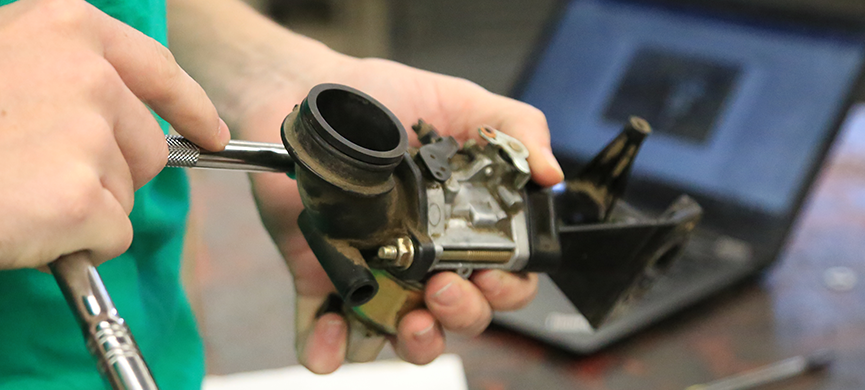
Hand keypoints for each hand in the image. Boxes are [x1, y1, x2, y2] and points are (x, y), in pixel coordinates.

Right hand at [0, 0, 227, 274]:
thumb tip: (107, 127)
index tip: (208, 134)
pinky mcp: (80, 199)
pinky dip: (70, 245)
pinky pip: (107, 238)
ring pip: (124, 199)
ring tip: (2, 193)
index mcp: (72, 28)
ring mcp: (90, 136)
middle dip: (106, 175)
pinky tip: (10, 222)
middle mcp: (94, 75)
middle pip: (146, 149)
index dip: (190, 110)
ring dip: (78, 210)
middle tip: (30, 178)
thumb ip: (62, 77)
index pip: (161, 73)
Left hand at [240, 57, 562, 372]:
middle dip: (459, 318)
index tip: (489, 275)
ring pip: (399, 337)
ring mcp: (373, 274)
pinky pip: (323, 334)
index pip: (502, 281)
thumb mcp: (463, 102)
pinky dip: (326, 350)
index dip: (505, 291)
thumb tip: (551, 174)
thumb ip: (517, 129)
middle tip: (442, 290)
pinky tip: (329, 338)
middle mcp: (423, 259)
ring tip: (404, 323)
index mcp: (463, 229)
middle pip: (458, 317)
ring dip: (409, 345)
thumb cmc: (388, 96)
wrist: (313, 89)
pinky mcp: (321, 276)